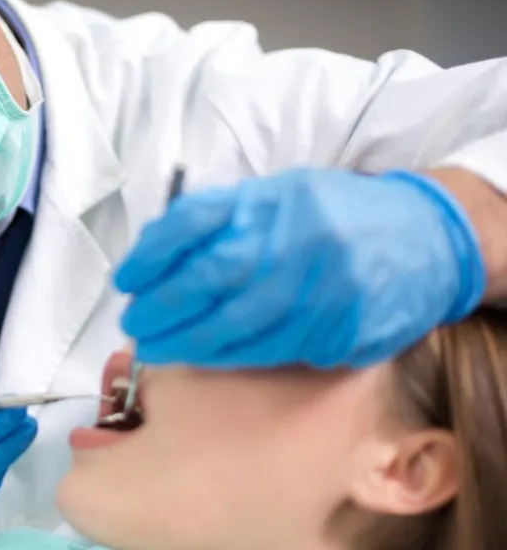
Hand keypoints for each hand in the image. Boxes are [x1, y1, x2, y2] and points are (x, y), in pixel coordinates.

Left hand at [114, 168, 484, 368]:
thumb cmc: (335, 215)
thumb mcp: (280, 195)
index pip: (195, 221)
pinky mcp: (343, 329)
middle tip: (134, 325)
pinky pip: (274, 350)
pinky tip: (205, 358)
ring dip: (188, 343)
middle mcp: (296, 241)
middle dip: (161, 307)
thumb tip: (154, 249)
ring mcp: (322, 288)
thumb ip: (224, 217)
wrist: (427, 237)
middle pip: (209, 277)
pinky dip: (232, 357)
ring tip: (156, 349)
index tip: (125, 278)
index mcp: (274, 201)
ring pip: (239, 325)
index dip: (151, 253)